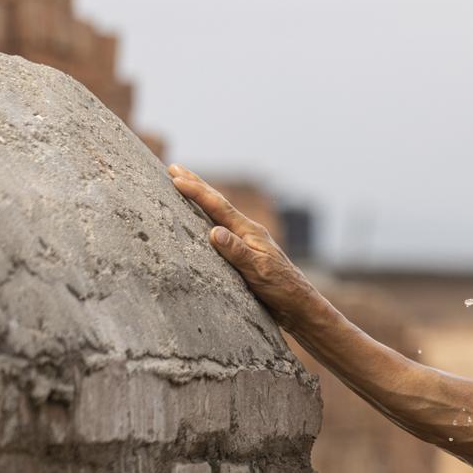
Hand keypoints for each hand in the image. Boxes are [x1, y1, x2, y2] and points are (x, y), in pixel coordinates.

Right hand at [169, 164, 315, 331]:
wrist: (298, 304)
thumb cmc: (282, 288)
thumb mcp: (258, 271)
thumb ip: (237, 252)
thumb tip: (214, 232)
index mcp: (250, 232)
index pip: (219, 207)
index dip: (197, 192)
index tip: (175, 177)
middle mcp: (247, 232)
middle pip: (218, 203)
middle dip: (196, 185)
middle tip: (174, 168)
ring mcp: (246, 242)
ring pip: (219, 214)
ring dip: (201, 199)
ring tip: (184, 185)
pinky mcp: (245, 254)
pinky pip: (221, 229)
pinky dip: (207, 218)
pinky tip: (201, 220)